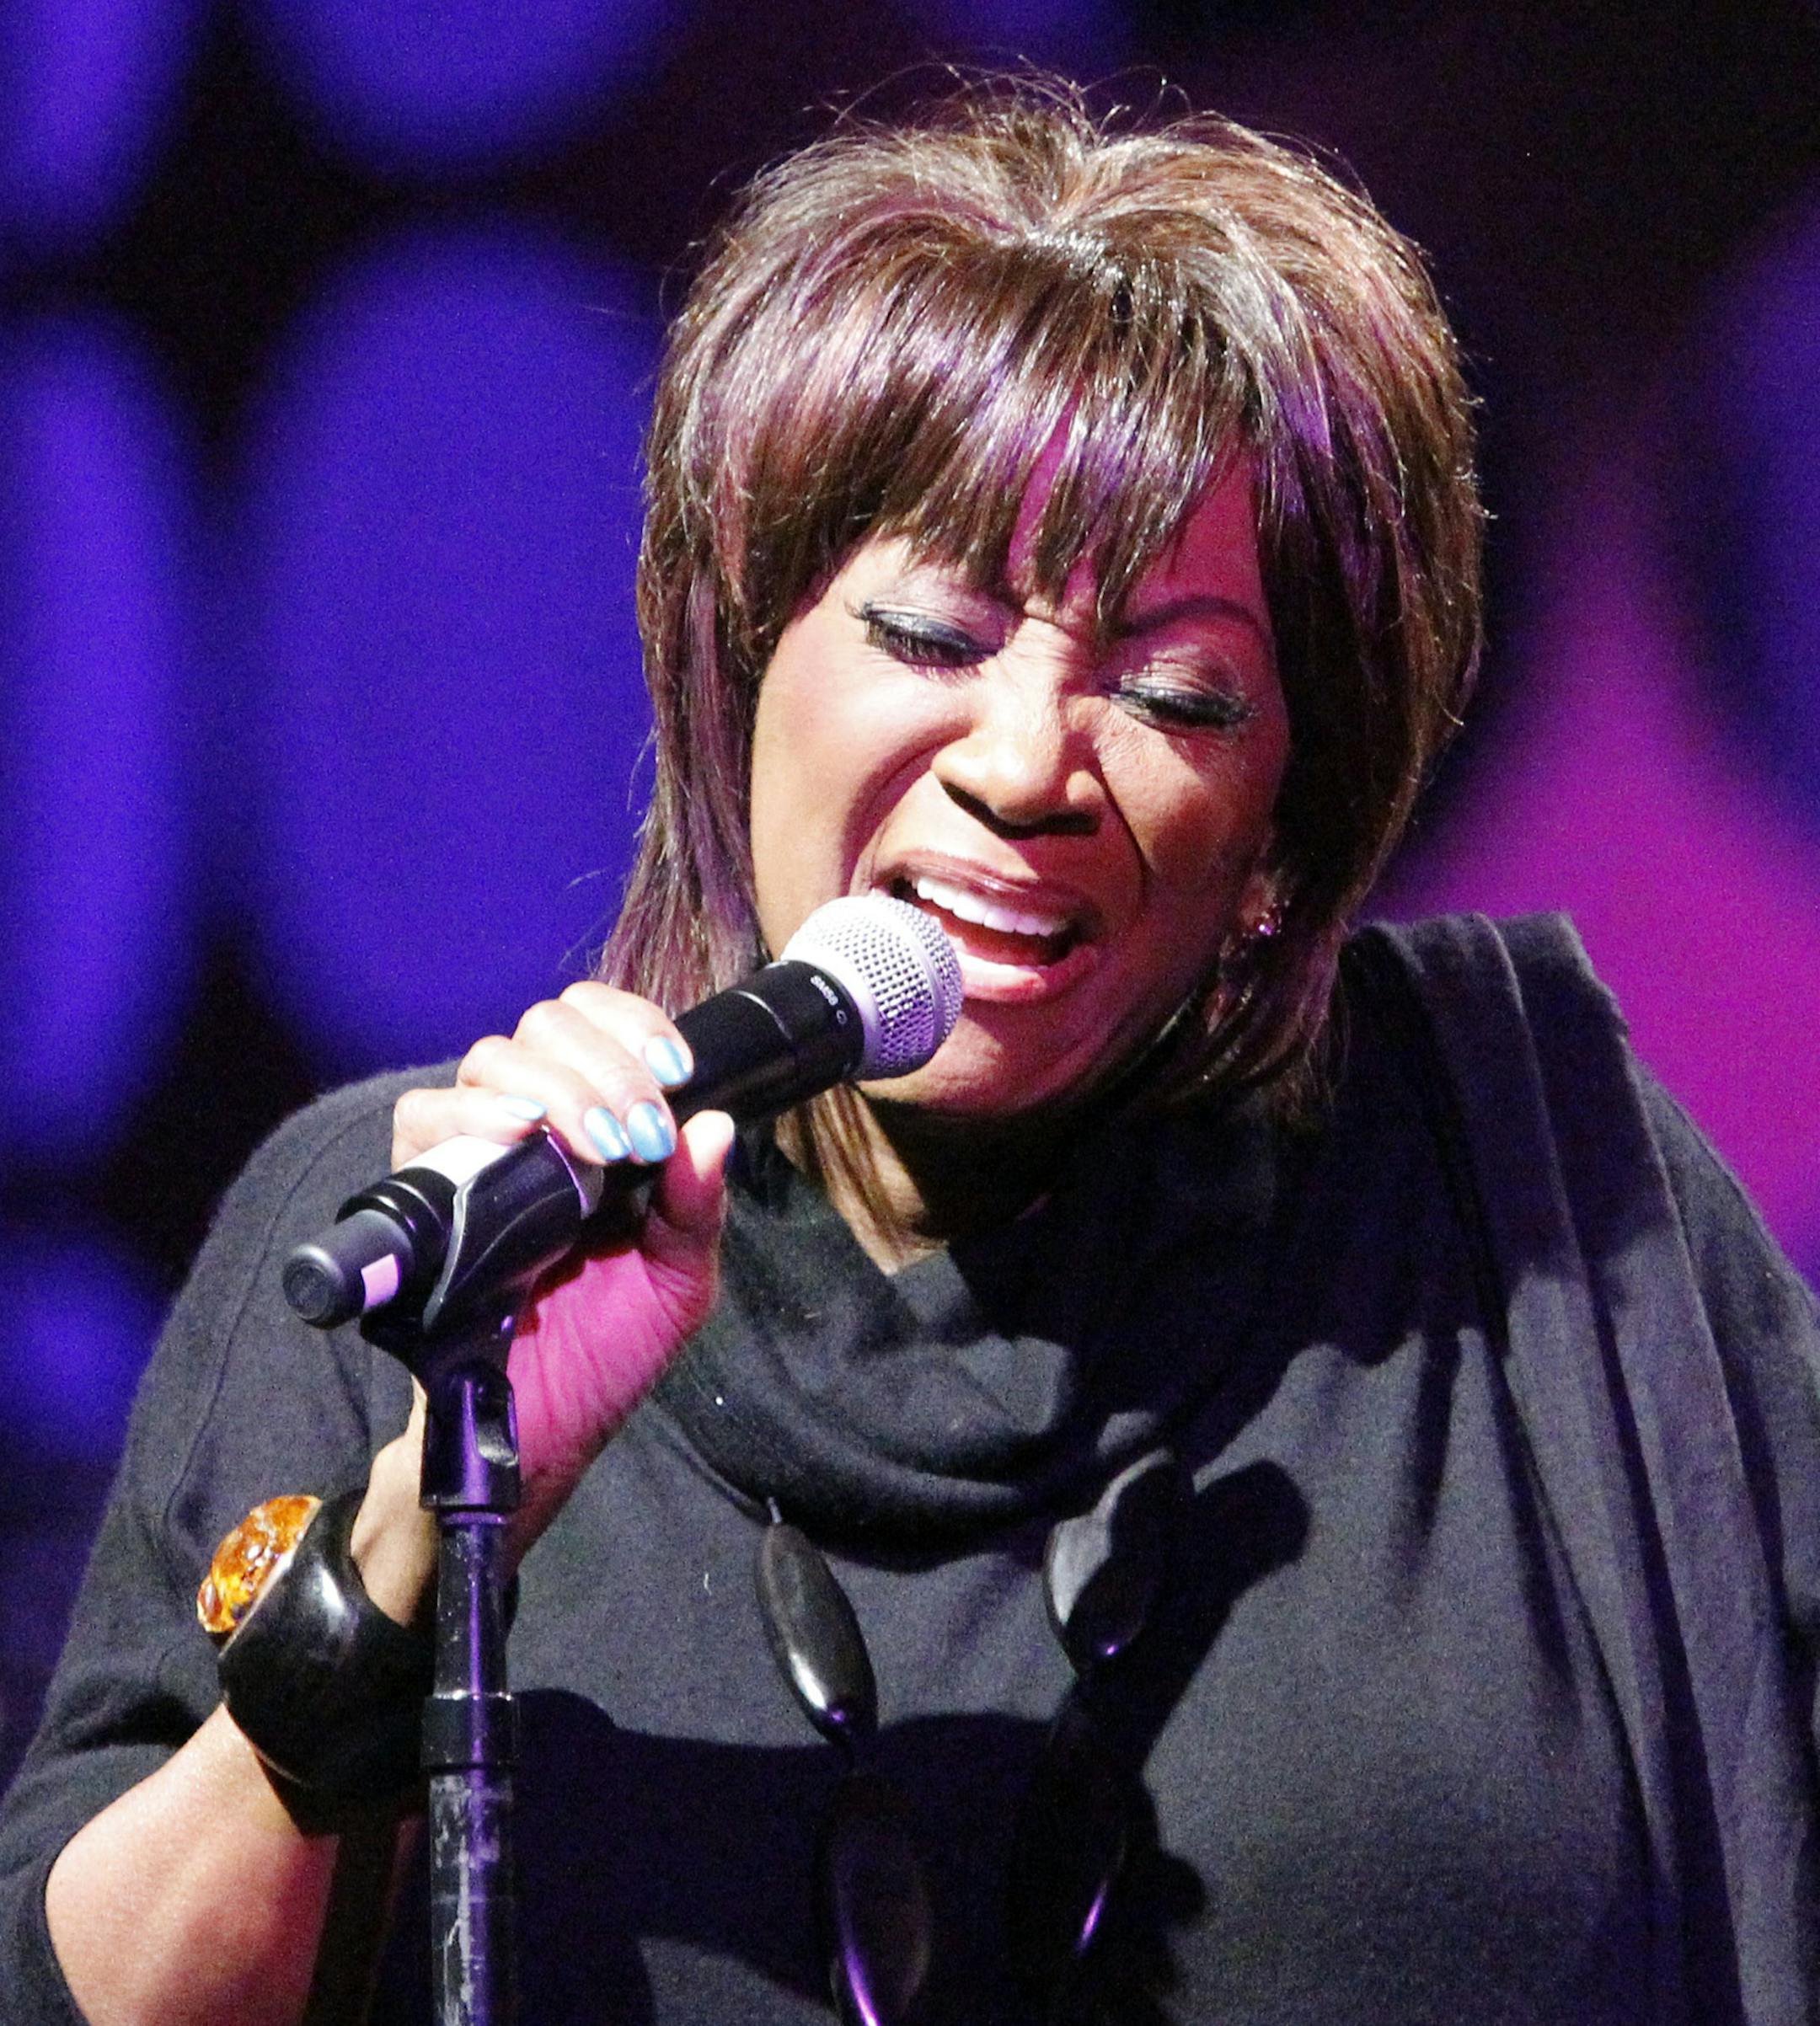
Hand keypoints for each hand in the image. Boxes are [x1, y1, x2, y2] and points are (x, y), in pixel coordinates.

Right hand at [388, 982, 734, 1556]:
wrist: (538, 1435)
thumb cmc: (606, 1356)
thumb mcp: (678, 1283)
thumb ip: (696, 1208)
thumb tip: (715, 1127)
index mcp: (596, 1128)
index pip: (595, 1022)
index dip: (633, 1025)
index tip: (675, 1072)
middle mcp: (532, 1126)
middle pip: (544, 1027)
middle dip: (605, 1066)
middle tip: (639, 1133)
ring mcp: (472, 1153)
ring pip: (491, 1060)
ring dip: (557, 1087)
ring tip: (597, 1146)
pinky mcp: (423, 1191)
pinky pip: (423, 1117)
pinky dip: (472, 1112)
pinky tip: (518, 1133)